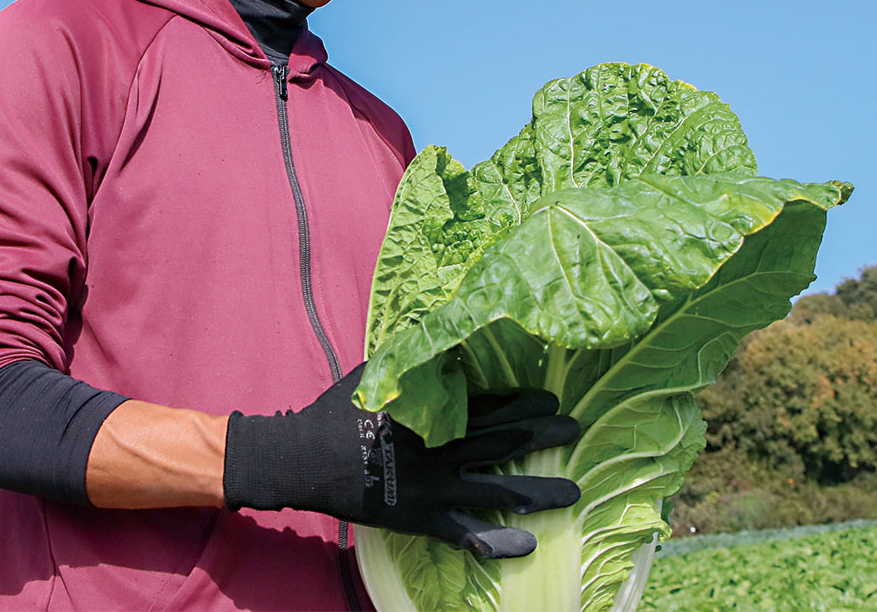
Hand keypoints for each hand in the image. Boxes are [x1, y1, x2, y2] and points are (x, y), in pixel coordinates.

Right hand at [222, 365, 580, 557]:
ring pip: (498, 491)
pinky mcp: (420, 519)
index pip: (490, 405)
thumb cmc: (337, 411)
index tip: (551, 400)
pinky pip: (466, 535)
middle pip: (505, 442)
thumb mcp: (375, 374)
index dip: (523, 403)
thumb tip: (440, 332)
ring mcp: (434, 488)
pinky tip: (528, 545)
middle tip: (575, 430)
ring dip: (539, 491)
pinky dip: (496, 542)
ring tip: (573, 491)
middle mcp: (441, 449)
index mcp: (432, 412)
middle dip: (544, 435)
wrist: (301, 458)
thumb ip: (411, 360)